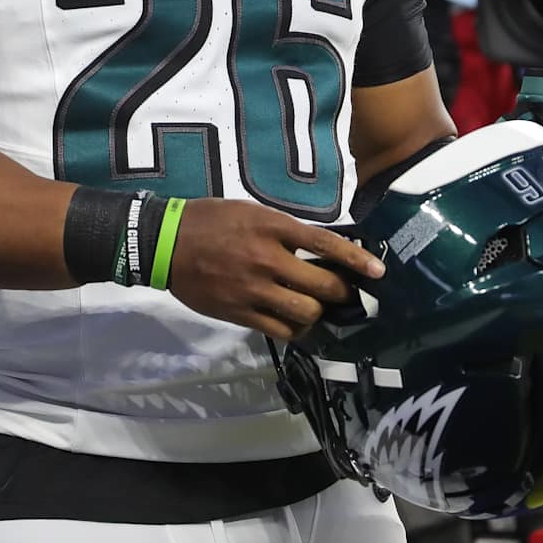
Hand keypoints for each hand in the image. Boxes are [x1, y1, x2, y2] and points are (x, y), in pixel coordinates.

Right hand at [166, 199, 384, 340]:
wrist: (165, 243)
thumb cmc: (209, 220)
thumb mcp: (250, 212)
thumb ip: (283, 229)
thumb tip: (316, 248)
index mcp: (272, 227)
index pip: (325, 244)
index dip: (356, 260)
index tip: (378, 273)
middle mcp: (267, 259)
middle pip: (322, 285)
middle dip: (343, 293)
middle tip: (348, 294)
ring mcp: (254, 289)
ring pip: (305, 312)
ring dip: (320, 313)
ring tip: (320, 309)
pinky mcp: (240, 313)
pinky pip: (280, 330)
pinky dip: (296, 329)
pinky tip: (297, 322)